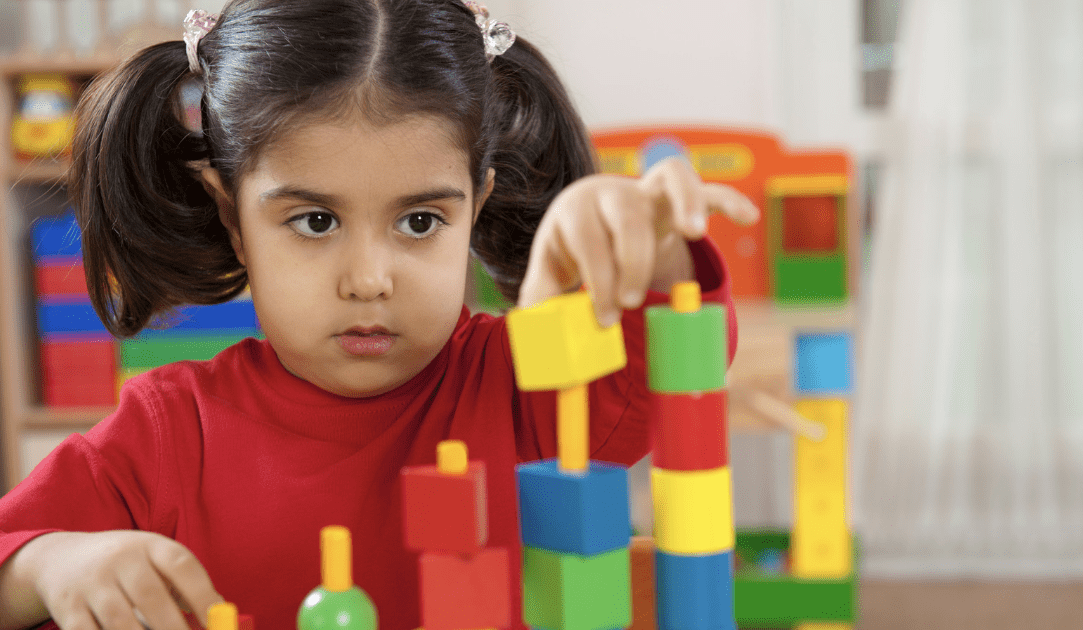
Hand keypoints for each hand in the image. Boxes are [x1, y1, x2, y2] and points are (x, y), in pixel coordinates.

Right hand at [19, 531, 221, 629]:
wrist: (61, 558)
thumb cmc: (125, 566)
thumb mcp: (153, 560)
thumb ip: (183, 586)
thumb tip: (219, 618)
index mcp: (149, 545)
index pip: (181, 564)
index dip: (202, 594)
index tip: (218, 619)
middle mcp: (119, 559)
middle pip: (150, 595)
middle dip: (173, 626)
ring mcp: (90, 584)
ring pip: (119, 620)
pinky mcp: (68, 609)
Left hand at [518, 157, 758, 325]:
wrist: (589, 213)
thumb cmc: (571, 247)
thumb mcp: (550, 270)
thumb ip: (542, 298)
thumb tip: (541, 330)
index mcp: (577, 208)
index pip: (588, 238)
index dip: (598, 278)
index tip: (606, 317)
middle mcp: (614, 192)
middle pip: (627, 214)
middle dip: (633, 260)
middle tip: (633, 302)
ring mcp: (648, 190)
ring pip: (671, 179)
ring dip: (686, 203)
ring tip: (696, 234)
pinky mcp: (678, 196)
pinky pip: (708, 188)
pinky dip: (728, 199)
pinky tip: (748, 217)